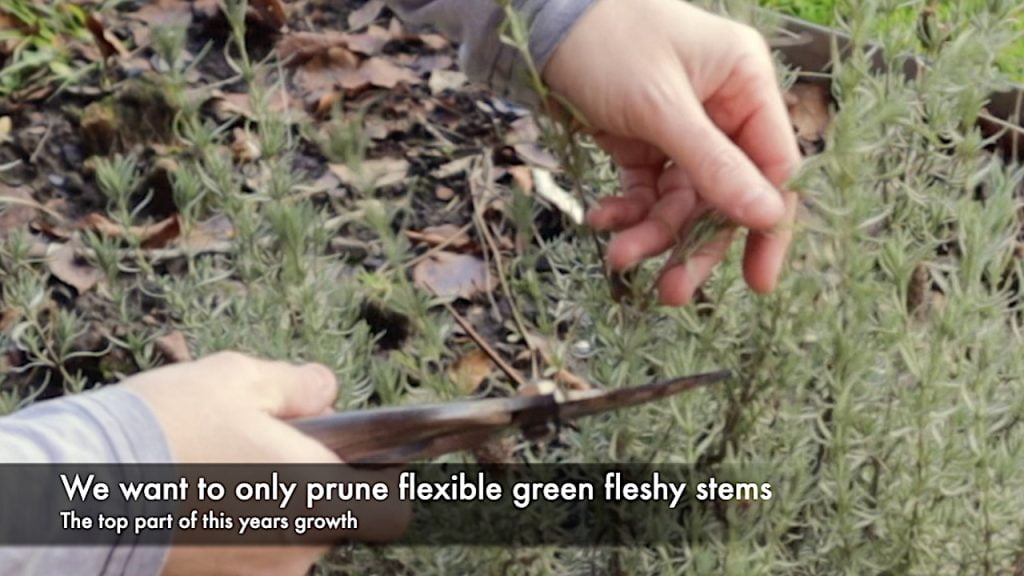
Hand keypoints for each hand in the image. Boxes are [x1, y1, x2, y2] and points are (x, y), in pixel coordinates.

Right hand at [122, 352, 408, 575]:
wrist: (86, 488)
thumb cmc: (171, 428)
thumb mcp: (240, 379)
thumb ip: (298, 386)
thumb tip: (326, 389)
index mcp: (323, 494)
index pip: (390, 501)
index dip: (375, 475)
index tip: (342, 452)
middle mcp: (301, 546)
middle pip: (331, 515)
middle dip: (308, 482)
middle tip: (261, 446)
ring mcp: (261, 574)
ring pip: (287, 536)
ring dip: (269, 508)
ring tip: (218, 471)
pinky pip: (248, 554)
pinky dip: (236, 531)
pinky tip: (198, 500)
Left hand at [543, 0, 800, 304]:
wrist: (541, 22)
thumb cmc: (610, 43)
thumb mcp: (662, 107)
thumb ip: (714, 165)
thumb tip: (768, 217)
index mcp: (746, 85)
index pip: (773, 167)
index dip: (766, 225)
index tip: (757, 281)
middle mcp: (722, 110)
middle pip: (725, 195)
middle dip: (696, 243)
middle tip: (673, 293)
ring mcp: (683, 129)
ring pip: (681, 201)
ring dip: (652, 234)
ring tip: (618, 259)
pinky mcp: (644, 143)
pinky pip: (647, 191)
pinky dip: (627, 211)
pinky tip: (600, 221)